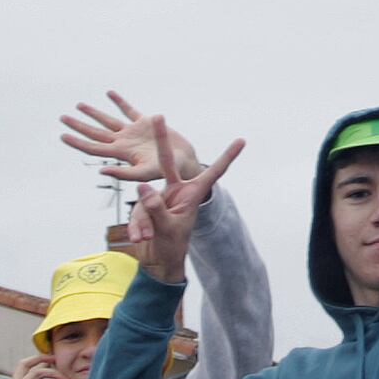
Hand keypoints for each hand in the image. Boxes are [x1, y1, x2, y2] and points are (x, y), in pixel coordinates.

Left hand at [57, 93, 193, 189]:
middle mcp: (123, 142)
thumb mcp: (144, 174)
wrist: (183, 161)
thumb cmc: (166, 170)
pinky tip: (110, 93)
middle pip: (95, 132)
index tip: (63, 135)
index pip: (93, 147)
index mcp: (120, 153)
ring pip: (108, 120)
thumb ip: (123, 173)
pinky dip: (119, 101)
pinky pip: (128, 110)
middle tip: (62, 118)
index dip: (77, 141)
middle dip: (79, 125)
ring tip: (79, 105)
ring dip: (93, 113)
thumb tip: (101, 170)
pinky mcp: (144, 123)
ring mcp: (132, 132)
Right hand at [119, 125, 245, 281]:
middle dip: (161, 140)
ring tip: (147, 237)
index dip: (228, 157)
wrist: (157, 262)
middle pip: (168, 162)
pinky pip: (137, 210)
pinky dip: (136, 226)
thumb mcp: (167, 229)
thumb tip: (143, 188)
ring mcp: (158, 196)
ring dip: (144, 221)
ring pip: (145, 198)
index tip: (242, 140)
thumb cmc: (171, 247)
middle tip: (157, 116)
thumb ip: (156, 209)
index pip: (213, 173)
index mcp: (192, 194)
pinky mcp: (144, 205)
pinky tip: (139, 238)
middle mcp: (176, 191)